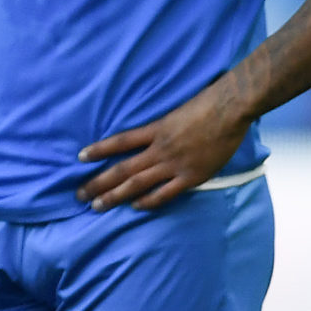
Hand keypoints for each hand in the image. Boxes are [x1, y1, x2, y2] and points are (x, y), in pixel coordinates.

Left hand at [77, 84, 250, 212]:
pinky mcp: (191, 177)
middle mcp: (159, 149)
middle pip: (122, 169)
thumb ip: (162, 125)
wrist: (231, 109)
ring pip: (137, 184)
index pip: (119, 141)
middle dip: (98, 183)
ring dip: (115, 196)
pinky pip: (165, 194)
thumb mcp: (176, 110)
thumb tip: (150, 131)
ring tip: (96, 206)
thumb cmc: (208, 103)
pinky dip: (148, 201)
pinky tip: (134, 207)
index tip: (80, 157)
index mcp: (155, 129)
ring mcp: (174, 164)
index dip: (99, 149)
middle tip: (79, 195)